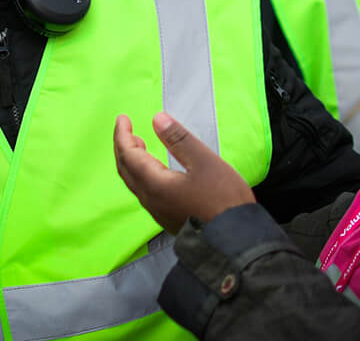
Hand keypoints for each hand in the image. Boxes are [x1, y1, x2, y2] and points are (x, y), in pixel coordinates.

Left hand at [113, 112, 254, 233]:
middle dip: (123, 147)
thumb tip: (157, 119)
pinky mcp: (168, 219)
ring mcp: (159, 212)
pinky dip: (141, 174)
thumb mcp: (204, 161)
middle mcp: (151, 200)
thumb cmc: (224, 200)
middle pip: (126, 169)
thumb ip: (178, 139)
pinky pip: (145, 192)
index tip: (122, 119)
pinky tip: (154, 170)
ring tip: (138, 145)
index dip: (122, 135)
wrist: (237, 241)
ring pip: (134, 182)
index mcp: (155, 184)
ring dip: (132, 161)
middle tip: (126, 129)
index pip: (128, 155)